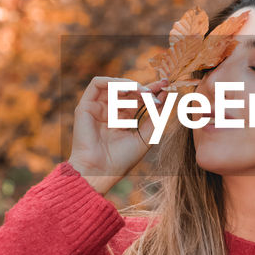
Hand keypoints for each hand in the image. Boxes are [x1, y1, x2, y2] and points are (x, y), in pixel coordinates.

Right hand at [68, 75, 170, 193]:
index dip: (152, 91)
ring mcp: (97, 107)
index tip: (166, 85)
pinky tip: (126, 89)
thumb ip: (156, 118)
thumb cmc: (121, 160)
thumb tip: (169, 97)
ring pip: (115, 85)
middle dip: (144, 88)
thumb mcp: (146, 137)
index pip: (138, 99)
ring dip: (131, 85)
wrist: (100, 172)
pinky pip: (97, 83)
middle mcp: (110, 111)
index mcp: (123, 119)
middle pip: (128, 90)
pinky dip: (112, 82)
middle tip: (156, 92)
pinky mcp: (85, 105)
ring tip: (144, 93)